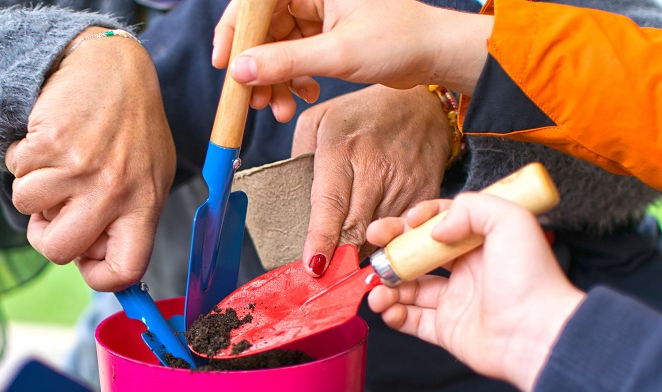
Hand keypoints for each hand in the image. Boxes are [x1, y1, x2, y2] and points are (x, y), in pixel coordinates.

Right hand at [6, 27, 175, 291]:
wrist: (115, 67)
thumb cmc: (132, 128)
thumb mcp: (149, 176)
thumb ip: (128, 220)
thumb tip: (91, 262)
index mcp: (145, 205)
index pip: (127, 270)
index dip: (99, 277)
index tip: (85, 262)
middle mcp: (115, 190)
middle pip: (60, 251)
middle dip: (45, 237)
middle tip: (53, 214)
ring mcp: (81, 166)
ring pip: (27, 208)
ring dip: (32, 188)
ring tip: (56, 164)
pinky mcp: (50, 141)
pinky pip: (16, 171)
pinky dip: (22, 158)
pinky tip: (47, 141)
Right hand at [212, 0, 490, 119]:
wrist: (436, 54)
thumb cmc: (399, 40)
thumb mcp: (337, 53)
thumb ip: (284, 61)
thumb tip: (239, 71)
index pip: (255, 1)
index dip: (235, 31)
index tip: (225, 65)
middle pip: (263, 28)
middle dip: (257, 68)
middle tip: (254, 102)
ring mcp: (318, 12)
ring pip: (276, 47)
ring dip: (274, 81)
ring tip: (279, 110)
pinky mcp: (325, 33)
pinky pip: (293, 56)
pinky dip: (292, 79)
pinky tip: (304, 95)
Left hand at [293, 85, 448, 274]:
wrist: (425, 105)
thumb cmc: (364, 115)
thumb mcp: (319, 120)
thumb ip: (299, 157)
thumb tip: (291, 197)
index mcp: (343, 149)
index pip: (331, 204)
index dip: (322, 238)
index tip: (313, 264)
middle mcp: (376, 169)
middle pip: (355, 229)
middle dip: (339, 258)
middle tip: (324, 279)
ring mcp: (404, 185)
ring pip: (379, 237)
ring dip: (360, 255)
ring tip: (345, 266)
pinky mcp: (425, 196)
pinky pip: (402, 233)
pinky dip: (387, 245)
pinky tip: (373, 248)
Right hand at [366, 194, 584, 391]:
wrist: (536, 333)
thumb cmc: (531, 278)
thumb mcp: (510, 221)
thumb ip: (471, 208)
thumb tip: (436, 229)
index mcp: (481, 244)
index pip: (441, 224)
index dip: (419, 220)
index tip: (405, 222)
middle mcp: (467, 272)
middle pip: (419, 255)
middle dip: (393, 250)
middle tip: (374, 245)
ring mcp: (456, 302)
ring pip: (410, 290)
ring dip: (387, 286)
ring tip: (376, 289)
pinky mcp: (448, 331)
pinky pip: (413, 321)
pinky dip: (394, 315)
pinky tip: (387, 308)